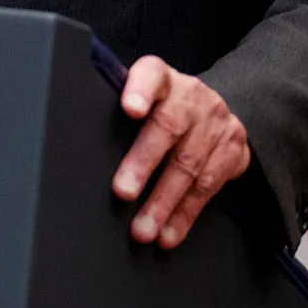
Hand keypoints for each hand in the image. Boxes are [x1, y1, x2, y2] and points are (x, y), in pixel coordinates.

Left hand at [113, 56, 251, 249]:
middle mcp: (191, 96)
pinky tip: (168, 233)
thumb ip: (114, 112)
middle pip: (167, 128)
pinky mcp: (233, 149)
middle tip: (122, 192)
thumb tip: (74, 147)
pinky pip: (209, 187)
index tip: (130, 109)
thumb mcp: (141, 98)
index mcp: (161, 77)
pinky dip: (185, 215)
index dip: (140, 90)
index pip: (151, 74)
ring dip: (163, 203)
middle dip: (143, 164)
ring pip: (189, 165)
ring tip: (143, 230)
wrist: (211, 110)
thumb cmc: (160, 108)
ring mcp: (216, 122)